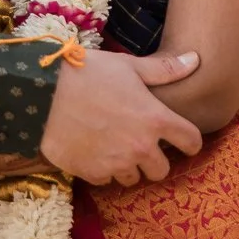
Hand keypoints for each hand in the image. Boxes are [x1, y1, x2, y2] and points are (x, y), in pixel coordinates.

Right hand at [39, 48, 203, 186]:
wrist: (43, 93)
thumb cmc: (88, 73)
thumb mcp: (128, 65)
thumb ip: (164, 69)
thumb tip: (196, 59)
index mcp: (154, 119)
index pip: (191, 141)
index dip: (190, 141)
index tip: (183, 139)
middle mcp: (140, 147)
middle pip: (162, 170)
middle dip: (154, 159)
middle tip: (139, 142)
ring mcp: (116, 163)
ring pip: (133, 177)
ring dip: (127, 165)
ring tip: (112, 144)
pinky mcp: (92, 173)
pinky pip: (105, 179)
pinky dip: (102, 168)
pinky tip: (92, 149)